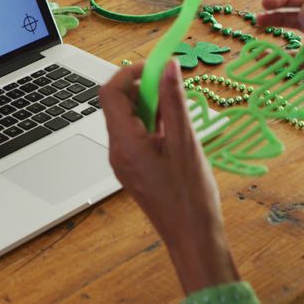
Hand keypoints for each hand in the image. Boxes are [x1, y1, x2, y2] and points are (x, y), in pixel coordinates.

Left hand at [99, 59, 238, 293]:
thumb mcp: (185, 141)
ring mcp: (124, 162)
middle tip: (171, 84)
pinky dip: (152, 123)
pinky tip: (175, 129)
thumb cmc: (190, 195)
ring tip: (177, 110)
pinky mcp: (134, 169)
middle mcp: (117, 151)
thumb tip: (169, 66)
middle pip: (117, 104)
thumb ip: (174, 100)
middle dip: (142, 87)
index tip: (157, 66)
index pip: (111, 93)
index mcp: (125, 143)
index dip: (130, 72)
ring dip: (149, 105)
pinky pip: (136, 136)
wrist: (192, 237)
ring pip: (128, 119)